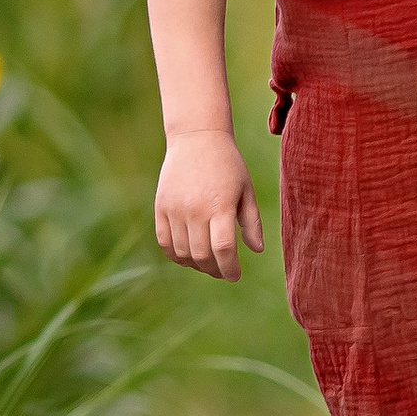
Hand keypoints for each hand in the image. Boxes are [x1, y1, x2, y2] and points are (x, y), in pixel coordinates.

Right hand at [154, 129, 263, 278]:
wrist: (197, 139)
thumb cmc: (228, 165)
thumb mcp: (246, 190)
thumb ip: (251, 222)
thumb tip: (256, 251)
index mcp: (220, 206)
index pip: (223, 248)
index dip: (229, 267)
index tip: (235, 276)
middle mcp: (195, 210)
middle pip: (201, 254)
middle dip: (214, 270)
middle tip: (223, 273)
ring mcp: (174, 209)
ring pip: (182, 252)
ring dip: (196, 265)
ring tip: (208, 265)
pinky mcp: (160, 207)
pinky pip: (164, 241)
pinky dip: (176, 255)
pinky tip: (188, 257)